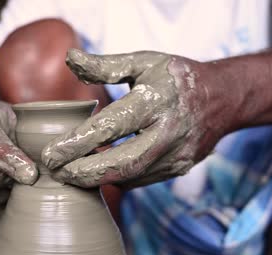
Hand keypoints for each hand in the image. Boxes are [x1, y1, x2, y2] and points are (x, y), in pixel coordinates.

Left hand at [42, 49, 229, 187]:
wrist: (222, 98)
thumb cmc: (176, 77)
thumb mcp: (143, 62)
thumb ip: (105, 65)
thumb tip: (70, 59)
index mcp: (157, 100)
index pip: (109, 127)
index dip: (76, 144)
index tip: (49, 154)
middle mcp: (170, 131)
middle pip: (121, 163)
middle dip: (83, 173)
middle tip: (55, 173)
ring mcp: (178, 154)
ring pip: (131, 177)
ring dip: (97, 179)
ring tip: (69, 175)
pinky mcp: (180, 168)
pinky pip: (142, 179)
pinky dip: (117, 178)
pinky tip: (97, 173)